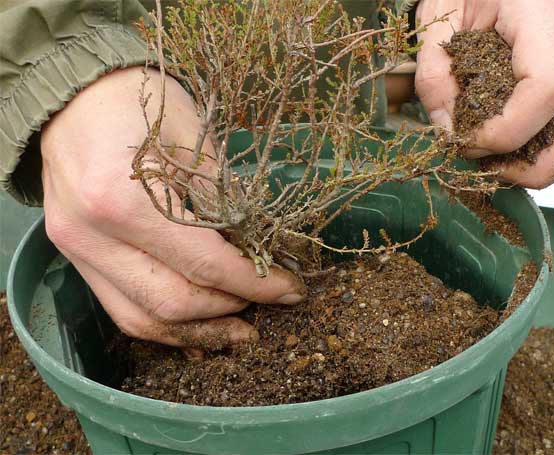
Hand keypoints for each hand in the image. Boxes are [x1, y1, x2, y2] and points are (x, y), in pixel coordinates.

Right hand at [41, 67, 304, 350]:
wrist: (72, 94)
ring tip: (238, 330)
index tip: (290, 290)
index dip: (255, 284)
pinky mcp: (74, 257)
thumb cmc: (139, 102)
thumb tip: (261, 247)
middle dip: (229, 309)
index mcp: (123, 202)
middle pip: (172, 302)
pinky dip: (163, 322)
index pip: (204, 264)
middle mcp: (91, 238)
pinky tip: (197, 325)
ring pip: (140, 318)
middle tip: (267, 303)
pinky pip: (120, 307)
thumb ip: (224, 200)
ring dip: (196, 331)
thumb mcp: (194, 139)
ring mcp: (75, 252)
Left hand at [415, 0, 553, 187]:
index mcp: (540, 15)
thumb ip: (434, 72)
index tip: (467, 140)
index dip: (507, 131)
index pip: (547, 88)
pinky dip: (540, 147)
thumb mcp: (437, 16)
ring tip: (495, 159)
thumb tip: (447, 130)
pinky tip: (504, 142)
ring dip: (542, 163)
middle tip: (489, 165)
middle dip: (538, 167)